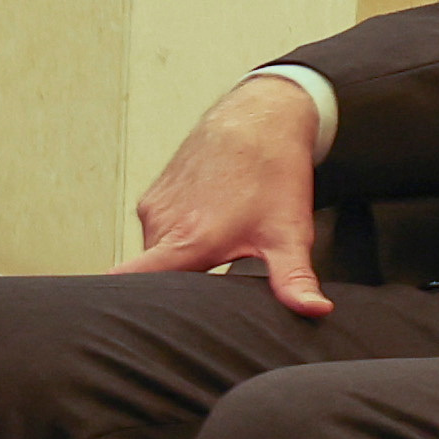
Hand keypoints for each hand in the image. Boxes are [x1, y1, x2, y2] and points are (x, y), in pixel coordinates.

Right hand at [115, 74, 331, 309]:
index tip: (131, 321)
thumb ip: (294, 280)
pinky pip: (155, 230)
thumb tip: (314, 310)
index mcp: (187, 241)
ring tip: (213, 254)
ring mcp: (154, 206)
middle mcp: (162, 224)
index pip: (127, 281)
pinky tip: (206, 229)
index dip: (124, 306)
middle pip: (147, 277)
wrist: (258, 117)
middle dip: (169, 290)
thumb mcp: (289, 233)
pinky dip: (174, 239)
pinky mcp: (155, 194)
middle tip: (203, 293)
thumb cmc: (271, 172)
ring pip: (153, 252)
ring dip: (175, 262)